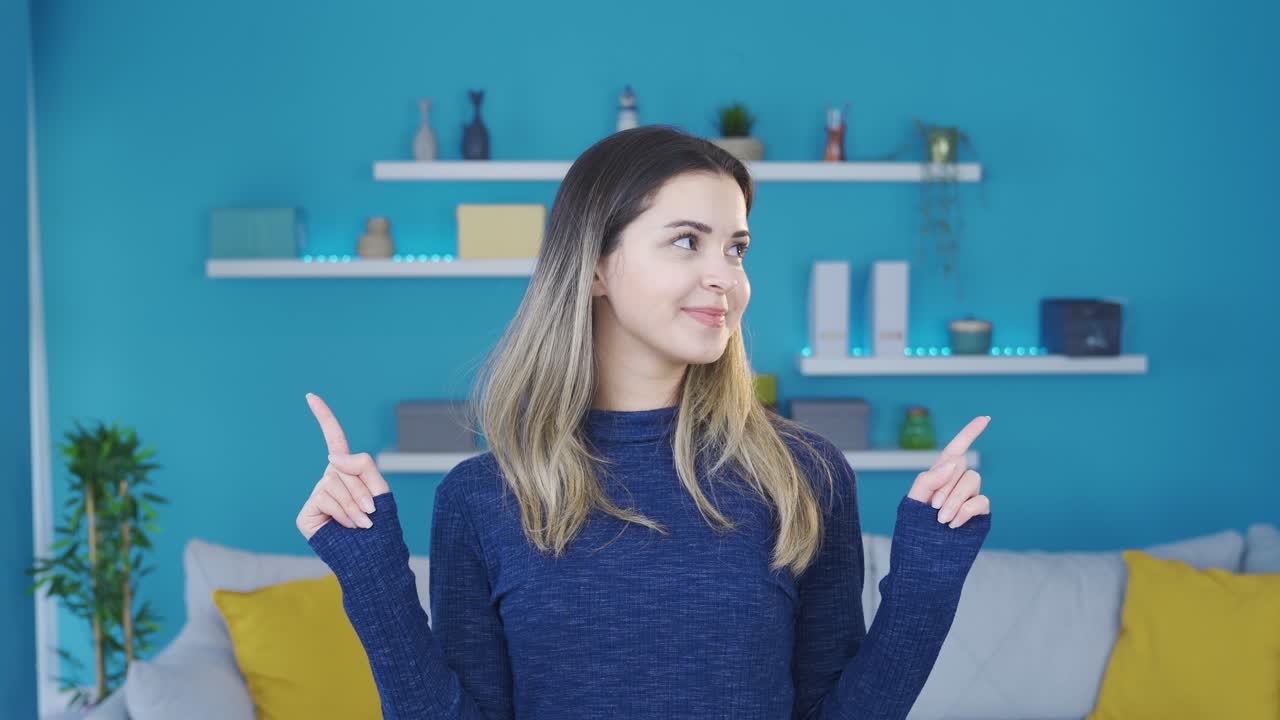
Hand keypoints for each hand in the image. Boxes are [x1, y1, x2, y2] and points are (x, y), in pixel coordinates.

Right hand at [296, 392, 391, 540]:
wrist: (374, 557)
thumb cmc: (381, 526)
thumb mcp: (381, 489)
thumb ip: (363, 465)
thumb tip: (333, 456)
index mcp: (347, 471)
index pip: (333, 439)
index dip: (324, 417)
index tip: (310, 396)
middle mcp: (329, 480)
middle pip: (343, 467)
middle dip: (361, 489)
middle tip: (371, 512)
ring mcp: (316, 496)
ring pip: (335, 483)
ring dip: (354, 505)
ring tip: (363, 523)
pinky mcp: (307, 513)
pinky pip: (325, 498)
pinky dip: (342, 512)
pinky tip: (348, 527)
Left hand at [905, 415, 990, 528]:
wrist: (923, 561)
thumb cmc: (913, 531)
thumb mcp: (913, 502)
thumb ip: (929, 479)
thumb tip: (952, 462)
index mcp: (937, 477)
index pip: (955, 450)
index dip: (969, 433)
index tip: (985, 418)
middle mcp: (955, 484)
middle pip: (961, 466)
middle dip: (946, 485)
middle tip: (933, 508)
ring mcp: (969, 499)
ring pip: (973, 481)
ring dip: (955, 499)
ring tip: (941, 519)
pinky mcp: (979, 514)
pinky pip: (981, 501)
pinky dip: (966, 511)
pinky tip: (953, 524)